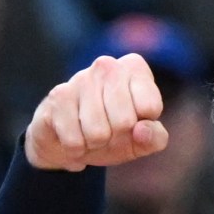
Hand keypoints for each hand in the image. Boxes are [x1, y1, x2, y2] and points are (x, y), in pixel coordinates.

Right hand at [26, 53, 169, 171]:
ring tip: (90, 133)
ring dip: (95, 143)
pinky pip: (74, 140)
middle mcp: (108, 65)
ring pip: (98, 132)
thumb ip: (155, 137)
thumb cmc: (114, 133)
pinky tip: (73, 134)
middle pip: (124, 121)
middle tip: (109, 131)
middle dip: (117, 137)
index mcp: (135, 68)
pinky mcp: (58, 95)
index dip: (141, 127)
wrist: (70, 140)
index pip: (150, 107)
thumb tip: (142, 131)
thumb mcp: (142, 140)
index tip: (133, 123)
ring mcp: (81, 78)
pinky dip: (76, 147)